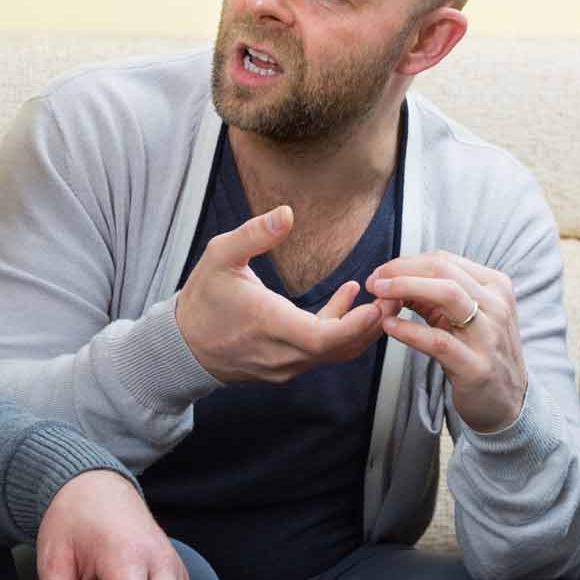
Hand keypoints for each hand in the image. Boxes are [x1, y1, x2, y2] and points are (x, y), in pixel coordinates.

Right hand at [175, 205, 389, 383]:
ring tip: (382, 294)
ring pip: (334, 352)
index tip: (378, 304)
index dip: (355, 324)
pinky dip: (341, 330)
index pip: (322, 337)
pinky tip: (348, 296)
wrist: (182, 346)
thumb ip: (255, 234)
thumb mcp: (220, 256)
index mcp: (268, 325)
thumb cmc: (203, 299)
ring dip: (360, 326)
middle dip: (372, 321)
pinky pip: (322, 351)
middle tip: (396, 292)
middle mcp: (282, 353)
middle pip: (340, 347)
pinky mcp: (286, 367)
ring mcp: (285, 365)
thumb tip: (287, 213)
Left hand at [366, 251, 527, 433]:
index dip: (407, 263)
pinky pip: (439, 341)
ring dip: (405, 288)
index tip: (381, 273)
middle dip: (402, 271)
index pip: (445, 261)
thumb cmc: (479, 353)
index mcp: (495, 286)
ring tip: (377, 293)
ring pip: (447, 295)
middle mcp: (496, 305)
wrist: (506, 401)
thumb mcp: (461, 318)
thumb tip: (392, 279)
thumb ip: (432, 298)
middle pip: (444, 271)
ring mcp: (489, 335)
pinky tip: (388, 325)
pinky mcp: (476, 366)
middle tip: (374, 280)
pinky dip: (410, 330)